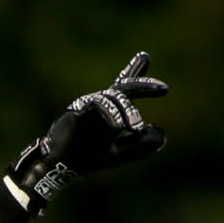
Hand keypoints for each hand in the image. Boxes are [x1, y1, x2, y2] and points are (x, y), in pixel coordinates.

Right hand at [5, 52, 168, 211]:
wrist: (61, 166)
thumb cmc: (88, 159)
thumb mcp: (121, 155)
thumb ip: (142, 146)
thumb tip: (161, 133)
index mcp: (111, 112)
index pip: (124, 88)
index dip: (134, 70)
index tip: (145, 56)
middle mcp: (101, 105)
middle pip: (124, 87)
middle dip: (144, 86)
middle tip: (163, 88)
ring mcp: (89, 105)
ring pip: (114, 97)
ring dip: (129, 111)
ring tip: (136, 128)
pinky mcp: (77, 109)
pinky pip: (97, 103)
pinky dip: (112, 113)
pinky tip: (119, 126)